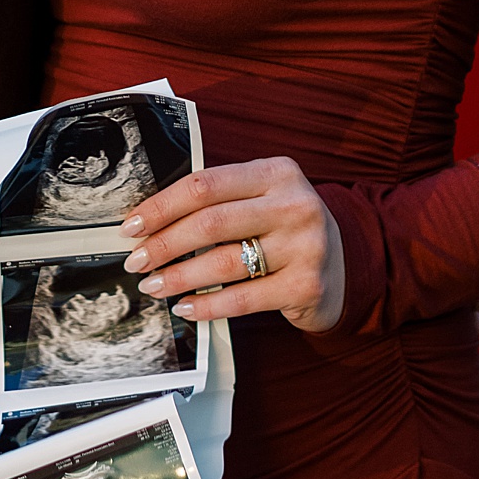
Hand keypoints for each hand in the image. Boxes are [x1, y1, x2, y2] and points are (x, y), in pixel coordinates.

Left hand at [122, 157, 345, 334]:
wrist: (346, 265)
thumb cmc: (286, 229)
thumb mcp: (264, 198)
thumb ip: (220, 200)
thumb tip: (149, 222)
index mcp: (276, 172)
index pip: (205, 185)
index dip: (161, 206)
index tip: (132, 226)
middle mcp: (294, 204)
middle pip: (211, 222)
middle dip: (164, 244)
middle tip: (137, 261)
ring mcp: (305, 245)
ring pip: (224, 262)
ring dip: (179, 277)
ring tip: (153, 286)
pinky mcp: (307, 285)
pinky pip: (243, 298)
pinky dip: (207, 304)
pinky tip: (185, 306)